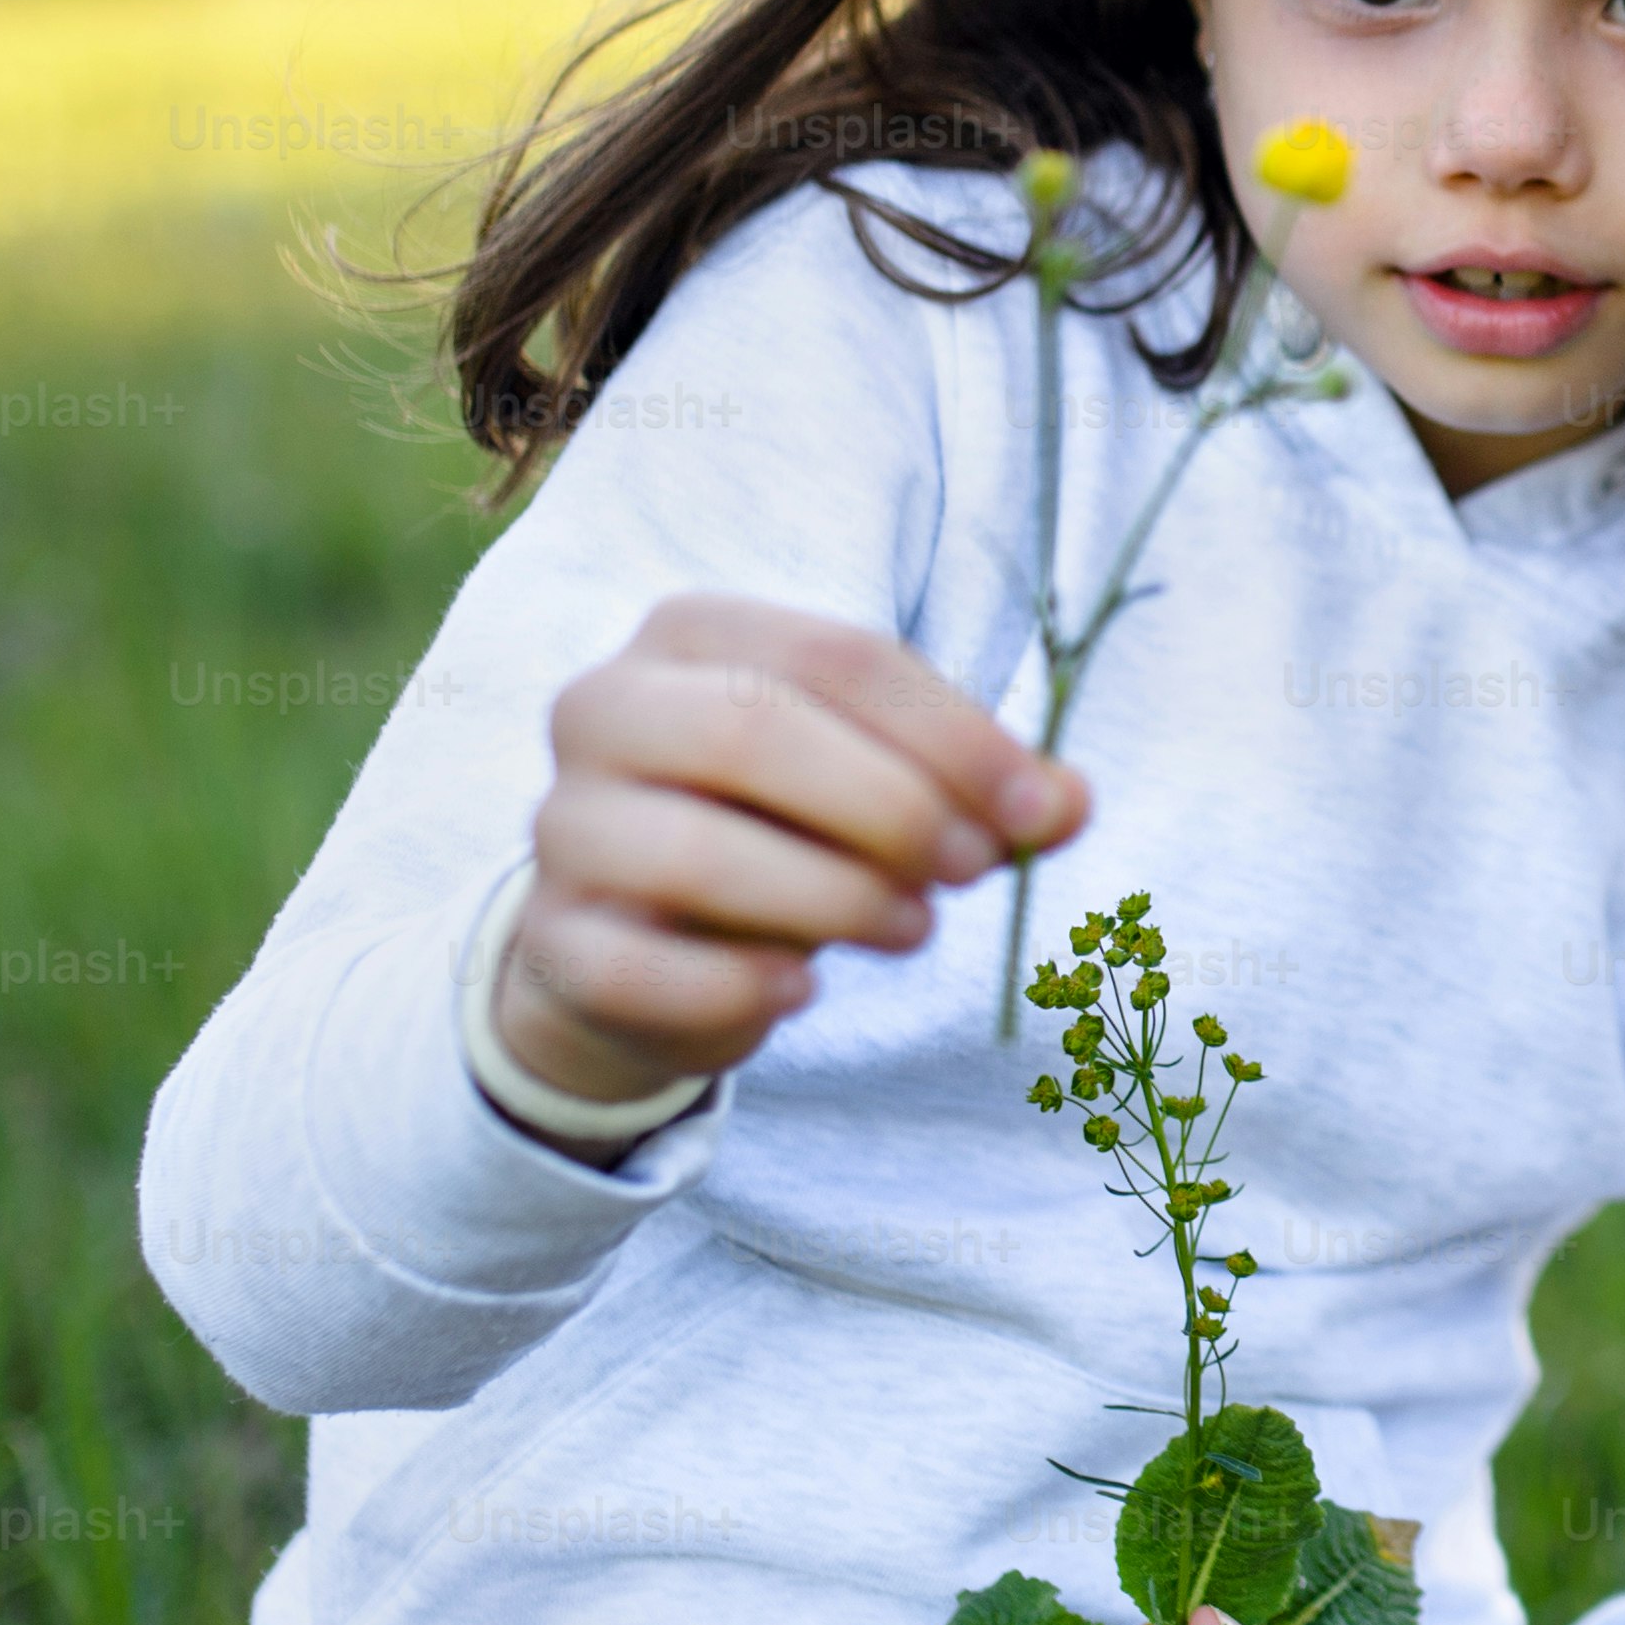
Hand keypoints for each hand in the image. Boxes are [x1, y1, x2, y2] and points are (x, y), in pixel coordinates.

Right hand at [493, 596, 1079, 1132]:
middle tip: (973, 868)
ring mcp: (565, 827)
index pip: (838, 657)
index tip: (1038, 808)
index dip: (954, 735)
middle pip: (755, 733)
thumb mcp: (880, 789)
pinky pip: (639, 967)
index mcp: (691, 636)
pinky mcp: (553, 941)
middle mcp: (605, 708)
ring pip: (698, 853)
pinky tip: (804, 988)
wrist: (641, 948)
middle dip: (891, 807)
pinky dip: (737, 984)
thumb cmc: (779, 833)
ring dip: (833, 897)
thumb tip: (1071, 802)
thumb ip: (975, 790)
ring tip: (912, 928)